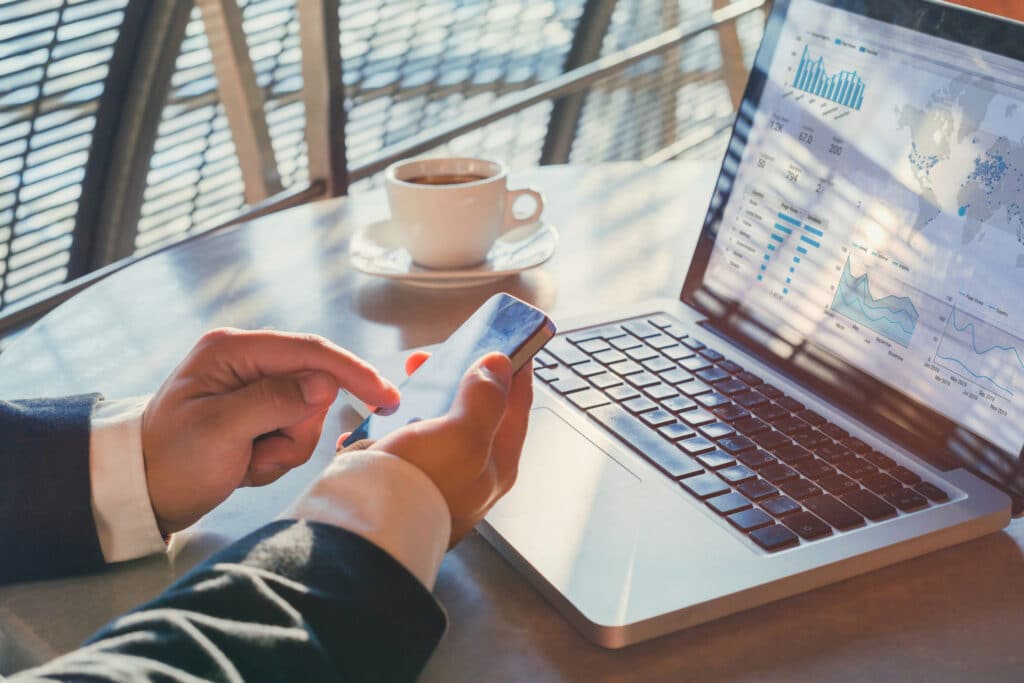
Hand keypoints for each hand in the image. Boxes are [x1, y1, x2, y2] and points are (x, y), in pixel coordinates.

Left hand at [142, 328, 399, 534]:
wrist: (142, 494)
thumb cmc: (170, 461)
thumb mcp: (219, 432)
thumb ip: (273, 402)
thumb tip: (324, 384)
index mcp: (233, 350)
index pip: (309, 352)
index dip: (352, 373)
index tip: (386, 397)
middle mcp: (246, 361)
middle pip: (313, 388)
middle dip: (296, 429)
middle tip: (259, 453)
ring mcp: (253, 387)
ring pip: (307, 415)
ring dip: (284, 448)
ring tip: (247, 462)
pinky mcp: (257, 412)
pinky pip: (294, 432)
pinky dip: (277, 455)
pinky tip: (246, 464)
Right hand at [367, 352, 533, 546]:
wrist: (365, 530)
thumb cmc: (418, 488)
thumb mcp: (462, 435)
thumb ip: (485, 398)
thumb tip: (500, 367)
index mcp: (496, 463)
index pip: (516, 406)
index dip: (513, 370)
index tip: (508, 342)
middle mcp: (470, 473)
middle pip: (472, 413)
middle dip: (455, 379)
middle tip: (435, 358)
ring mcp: (434, 478)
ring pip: (433, 426)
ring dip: (417, 401)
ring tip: (400, 387)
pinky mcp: (399, 481)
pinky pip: (396, 445)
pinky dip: (385, 428)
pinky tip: (373, 421)